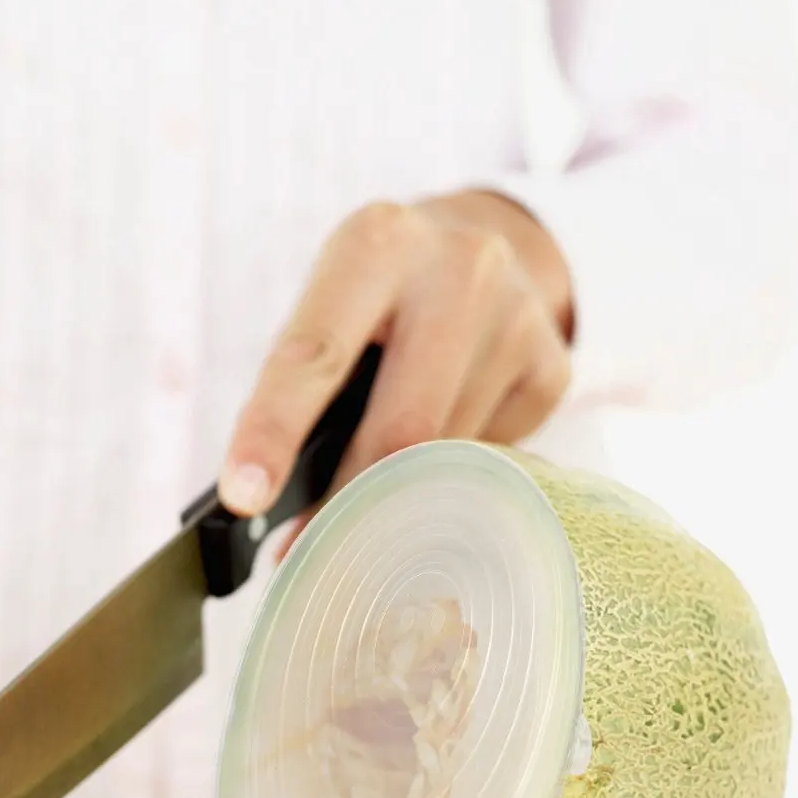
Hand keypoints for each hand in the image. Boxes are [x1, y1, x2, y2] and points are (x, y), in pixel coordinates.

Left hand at [217, 190, 574, 531]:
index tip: (243, 496)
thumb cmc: (377, 302)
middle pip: (397, 427)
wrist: (483, 245)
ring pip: (444, 457)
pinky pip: (489, 461)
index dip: (273, 431)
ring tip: (374, 496)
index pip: (313, 355)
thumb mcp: (331, 312)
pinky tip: (441, 449)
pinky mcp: (553, 366)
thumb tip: (279, 517)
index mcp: (374, 246)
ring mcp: (517, 317)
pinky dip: (450, 475)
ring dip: (398, 496)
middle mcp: (456, 268)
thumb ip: (306, 395)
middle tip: (305, 552)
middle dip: (344, 501)